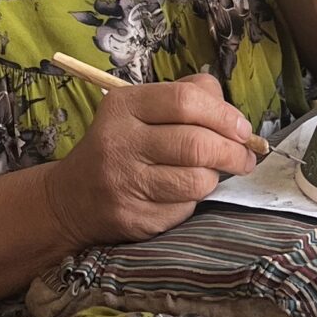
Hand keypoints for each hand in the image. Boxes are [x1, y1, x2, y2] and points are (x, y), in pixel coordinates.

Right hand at [45, 73, 259, 248]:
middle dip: (233, 151)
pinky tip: (182, 194)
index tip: (243, 129)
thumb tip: (232, 113)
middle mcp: (120, 142)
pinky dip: (193, 201)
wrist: (70, 199)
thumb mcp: (140, 110)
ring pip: (196, 180)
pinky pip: (184, 209)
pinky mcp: (133, 217)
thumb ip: (186, 98)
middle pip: (196, 143)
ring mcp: (124, 183)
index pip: (185, 101)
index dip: (224, 114)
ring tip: (212, 173)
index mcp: (124, 106)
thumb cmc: (119, 146)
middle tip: (246, 157)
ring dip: (215, 178)